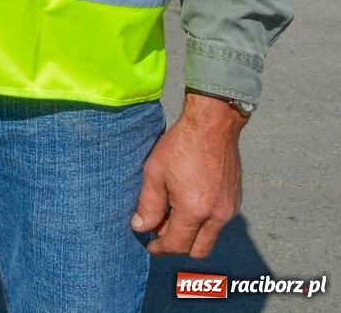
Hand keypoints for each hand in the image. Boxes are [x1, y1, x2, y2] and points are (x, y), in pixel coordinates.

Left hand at [132, 92, 247, 257]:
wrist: (213, 126)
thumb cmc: (180, 146)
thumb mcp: (155, 173)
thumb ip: (148, 205)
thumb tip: (140, 227)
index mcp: (194, 211)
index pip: (177, 245)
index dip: (160, 249)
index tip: (150, 246)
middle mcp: (217, 216)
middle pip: (199, 250)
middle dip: (178, 247)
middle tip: (160, 233)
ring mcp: (230, 209)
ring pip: (210, 237)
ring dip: (191, 234)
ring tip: (171, 214)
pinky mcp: (235, 200)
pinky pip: (219, 222)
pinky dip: (203, 222)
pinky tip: (188, 203)